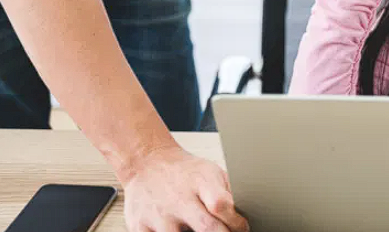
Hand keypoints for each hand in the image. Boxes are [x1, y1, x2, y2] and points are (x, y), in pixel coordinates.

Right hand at [122, 145, 248, 231]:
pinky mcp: (140, 227)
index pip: (221, 204)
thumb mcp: (210, 172)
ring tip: (199, 231)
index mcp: (200, 182)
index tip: (242, 227)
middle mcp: (179, 199)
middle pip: (207, 228)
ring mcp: (159, 215)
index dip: (235, 221)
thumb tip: (248, 210)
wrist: (147, 164)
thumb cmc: (184, 172)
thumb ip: (228, 191)